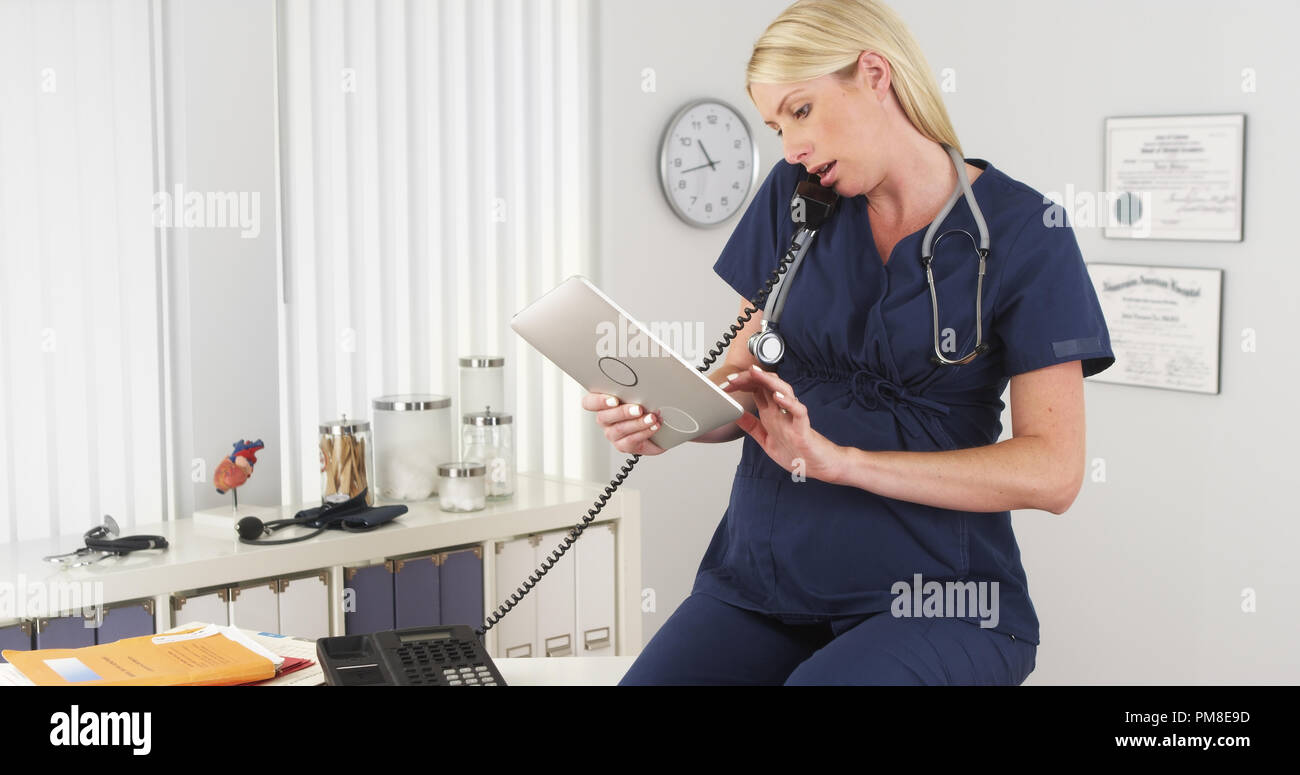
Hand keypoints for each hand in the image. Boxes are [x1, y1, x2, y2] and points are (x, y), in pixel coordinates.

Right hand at [582, 392, 666, 456]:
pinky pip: (631, 440)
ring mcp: (612, 434)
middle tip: (638, 409)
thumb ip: (633, 391)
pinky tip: (653, 426)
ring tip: (652, 418)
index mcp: (603, 404)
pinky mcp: (623, 445)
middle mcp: (605, 420)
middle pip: (604, 417)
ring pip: (619, 429)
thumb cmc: (646, 406)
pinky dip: (645, 431)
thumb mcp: (638, 395)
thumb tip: (641, 387)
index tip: (614, 400)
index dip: (598, 401)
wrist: (661, 428)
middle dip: (623, 412)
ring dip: (638, 422)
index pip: (589, 402)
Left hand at [721, 364, 845, 481]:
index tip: (724, 385)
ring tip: (754, 373)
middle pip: (767, 385)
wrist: (820, 466)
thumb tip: (735, 414)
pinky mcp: (803, 428)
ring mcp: (793, 417)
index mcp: (772, 413)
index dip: (740, 384)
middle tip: (732, 377)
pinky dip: (788, 402)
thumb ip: (752, 426)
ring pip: (783, 391)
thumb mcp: (766, 439)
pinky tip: (777, 397)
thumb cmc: (797, 452)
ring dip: (768, 381)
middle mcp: (782, 411)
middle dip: (749, 378)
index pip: (756, 389)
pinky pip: (798, 411)